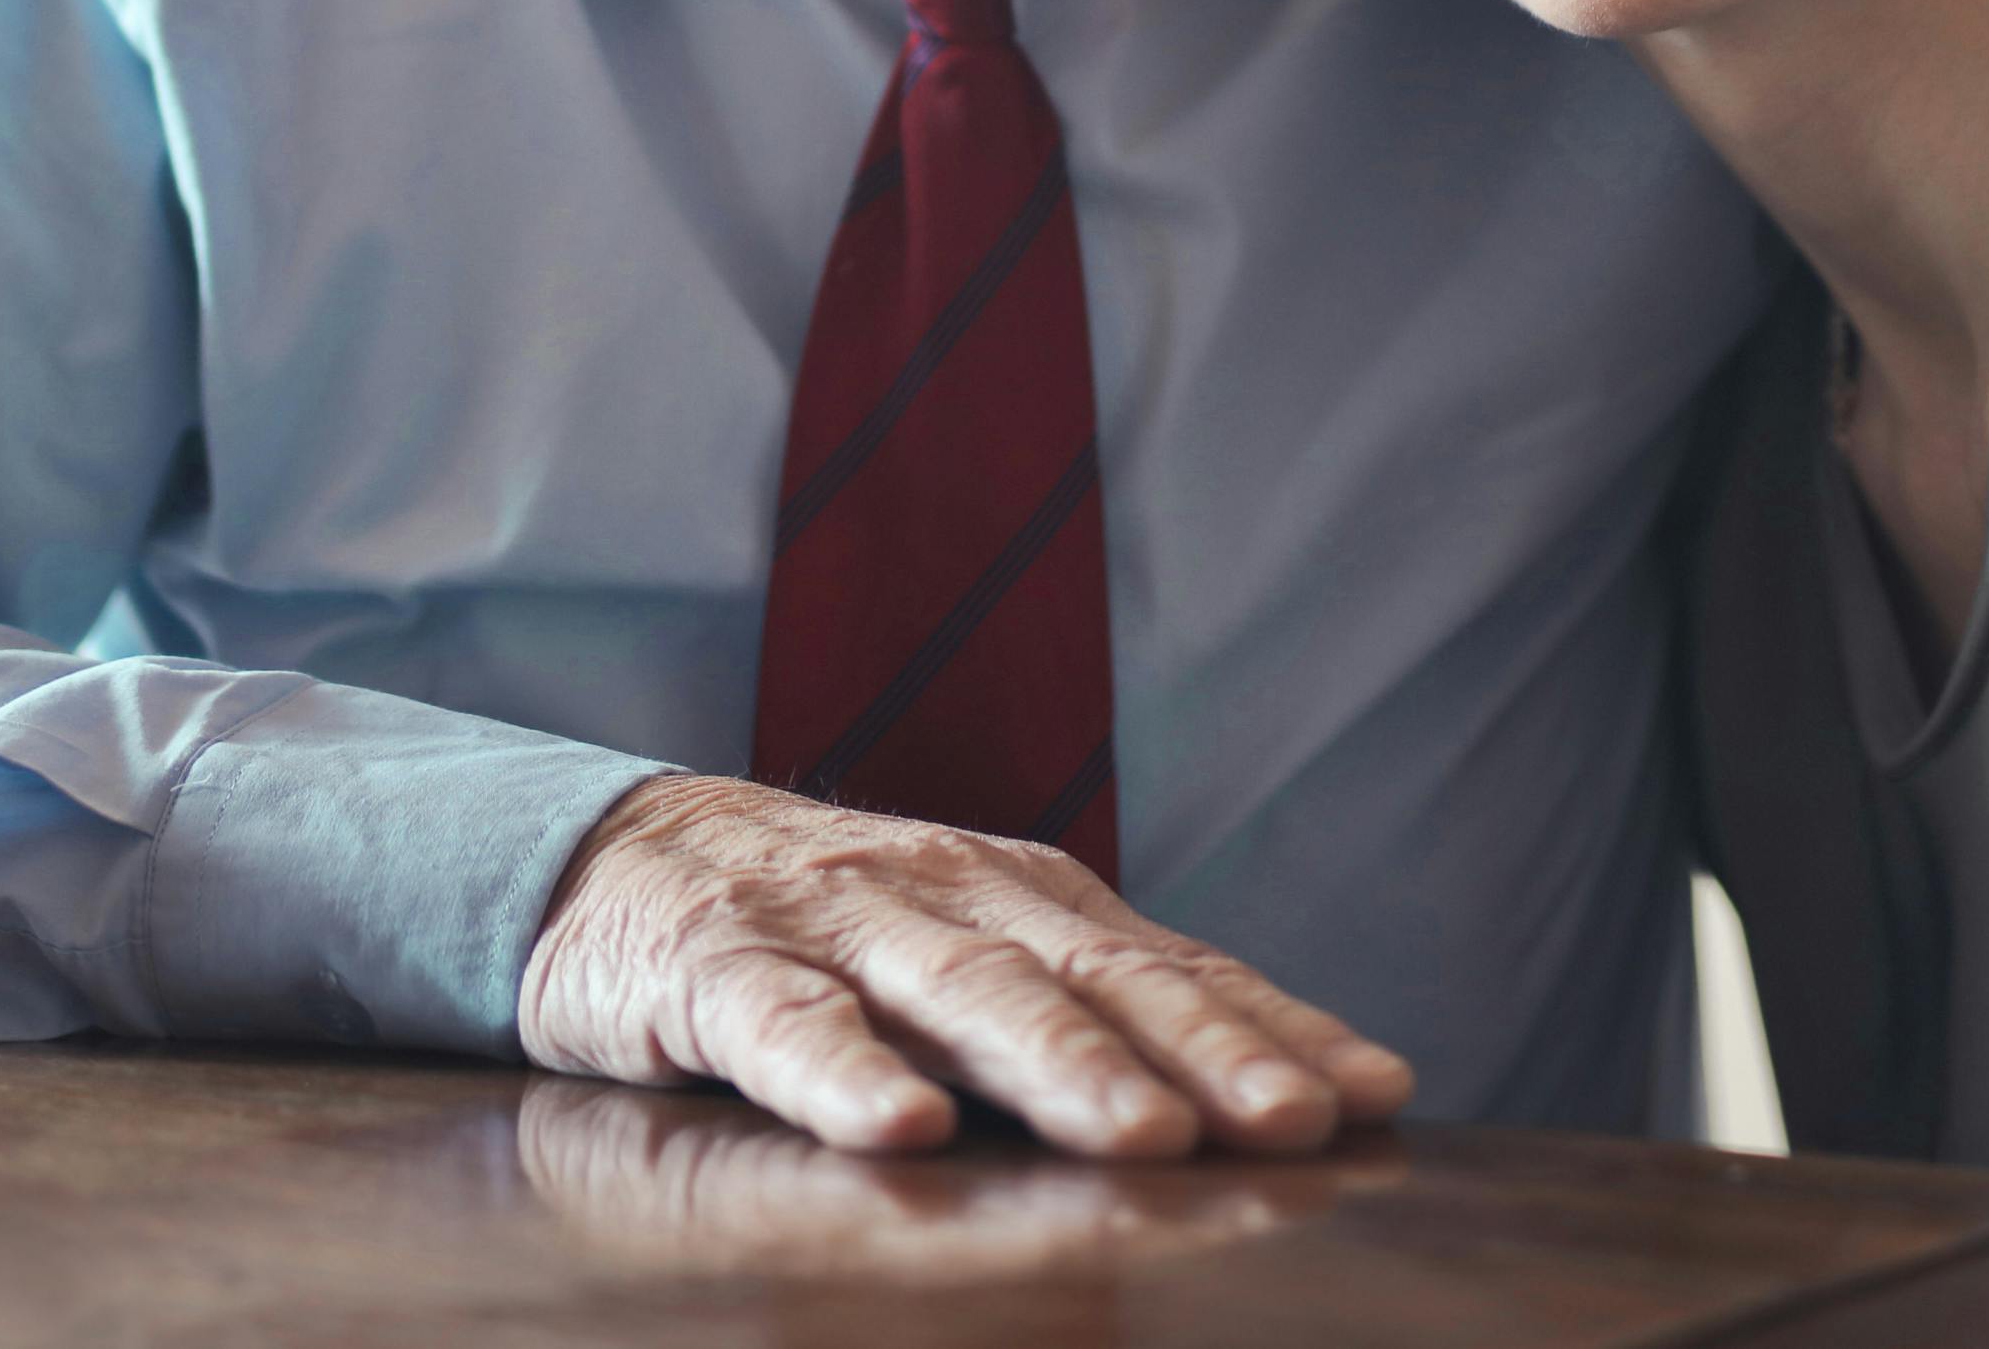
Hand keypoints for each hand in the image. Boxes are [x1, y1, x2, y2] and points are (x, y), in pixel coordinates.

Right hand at [514, 773, 1416, 1160]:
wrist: (614, 855)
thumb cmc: (832, 932)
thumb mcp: (972, 955)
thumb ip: (1097, 1012)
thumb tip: (1281, 1099)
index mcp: (1029, 899)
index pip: (1175, 968)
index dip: (1274, 1029)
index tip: (1375, 1096)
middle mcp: (952, 895)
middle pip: (1096, 980)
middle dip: (1204, 1054)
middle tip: (1295, 1123)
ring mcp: (836, 925)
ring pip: (963, 995)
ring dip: (1059, 1066)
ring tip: (1143, 1134)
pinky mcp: (718, 966)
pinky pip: (786, 1025)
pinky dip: (842, 1075)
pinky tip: (896, 1128)